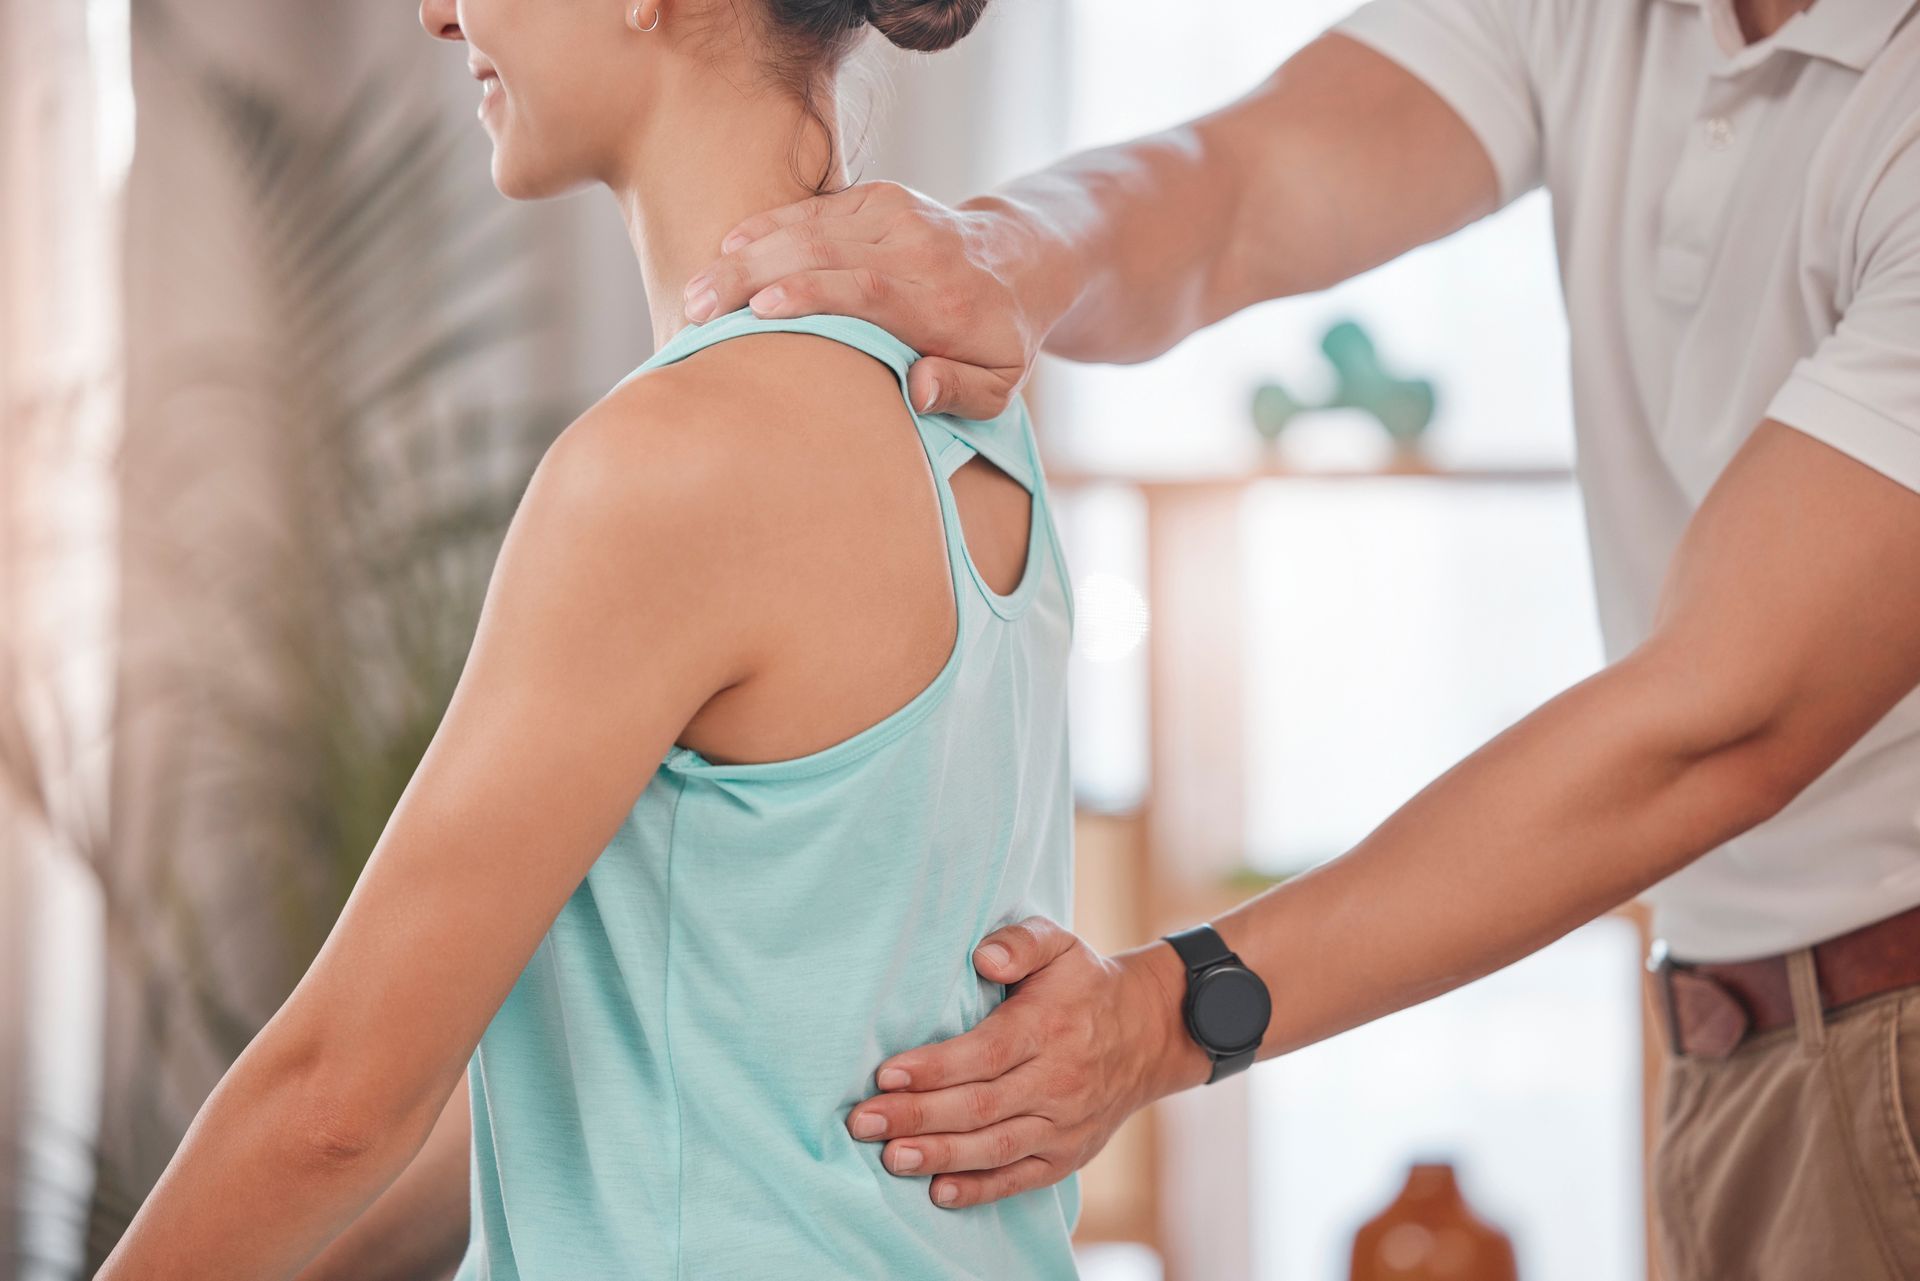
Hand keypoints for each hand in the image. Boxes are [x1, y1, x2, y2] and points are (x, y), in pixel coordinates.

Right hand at [681, 181, 1048, 419]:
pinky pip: (815, 208)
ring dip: (747, 255)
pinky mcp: (880, 197)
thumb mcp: (1000, 385)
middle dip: (754, 277)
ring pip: (810, 226)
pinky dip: (767, 225)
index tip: (760, 310)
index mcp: (943, 301)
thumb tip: (918, 389)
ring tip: (695, 290)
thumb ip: (963, 391)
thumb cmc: (998, 339)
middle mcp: (918, 250)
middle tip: (696, 309)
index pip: (869, 289)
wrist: (1022, 260)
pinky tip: (725, 248)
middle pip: (824, 253)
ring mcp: (898, 215)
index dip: (812, 295)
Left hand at [844, 916, 1211, 1208]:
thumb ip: (1021, 942)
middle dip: (918, 1116)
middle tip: (864, 1122)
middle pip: (981, 1105)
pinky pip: (1021, 1178)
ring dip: (940, 1155)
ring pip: (996, 1146)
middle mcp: (1059, 1080)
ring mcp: (1064, 1124)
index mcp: (1049, 1027)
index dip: (936, 1067)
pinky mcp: (1067, 1155)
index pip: (986, 1053)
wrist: (1149, 1033)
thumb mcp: (1060, 944)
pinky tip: (938, 1191)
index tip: (887, 1073)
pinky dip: (980, 1189)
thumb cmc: (1084, 985)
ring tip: (890, 1157)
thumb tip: (984, 958)